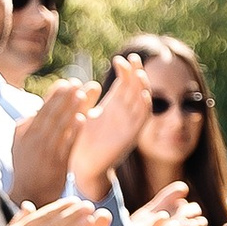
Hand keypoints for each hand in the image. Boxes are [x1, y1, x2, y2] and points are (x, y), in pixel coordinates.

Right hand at [7, 77, 86, 207]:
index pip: (41, 108)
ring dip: (71, 108)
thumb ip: (32, 123)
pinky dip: (74, 131)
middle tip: (76, 82)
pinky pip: (66, 144)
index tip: (67, 82)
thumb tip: (45, 104)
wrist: (29, 193)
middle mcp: (32, 139)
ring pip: (59, 125)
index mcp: (23, 131)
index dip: (55, 94)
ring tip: (81, 94)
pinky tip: (82, 119)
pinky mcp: (56, 164)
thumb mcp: (23, 142)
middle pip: (50, 113)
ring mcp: (44, 151)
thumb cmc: (29, 164)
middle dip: (63, 96)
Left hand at [67, 55, 150, 200]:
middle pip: (136, 89)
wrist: (83, 167)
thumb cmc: (81, 142)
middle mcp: (123, 115)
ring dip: (143, 88)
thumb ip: (87, 100)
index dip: (126, 71)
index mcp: (113, 108)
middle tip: (134, 58)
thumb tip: (89, 83)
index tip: (119, 58)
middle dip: (137, 73)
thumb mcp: (83, 116)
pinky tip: (143, 95)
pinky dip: (144, 108)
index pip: (124, 84)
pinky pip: (142, 122)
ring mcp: (128, 126)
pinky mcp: (130, 138)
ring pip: (142, 102)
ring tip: (140, 74)